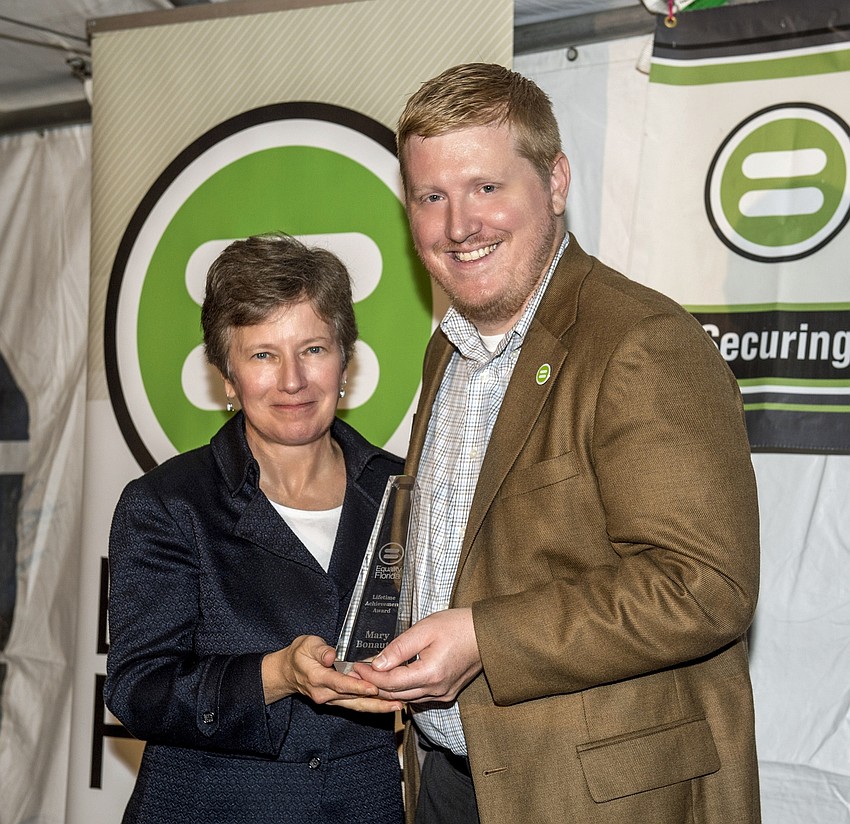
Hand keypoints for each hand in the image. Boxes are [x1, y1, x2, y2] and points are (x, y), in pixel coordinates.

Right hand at [262, 635, 401, 712]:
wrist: (288, 672)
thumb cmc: (299, 655)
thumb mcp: (307, 644)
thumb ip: (320, 650)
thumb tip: (331, 655)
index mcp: (317, 678)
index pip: (340, 684)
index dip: (358, 686)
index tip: (373, 688)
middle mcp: (325, 693)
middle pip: (353, 699)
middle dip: (376, 701)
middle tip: (396, 701)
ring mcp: (331, 700)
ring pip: (357, 705)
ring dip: (377, 707)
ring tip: (397, 705)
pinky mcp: (336, 701)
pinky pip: (355, 705)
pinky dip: (371, 705)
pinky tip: (386, 705)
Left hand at [353, 608, 481, 703]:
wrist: (485, 634)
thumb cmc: (458, 626)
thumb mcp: (424, 629)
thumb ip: (399, 648)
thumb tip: (376, 663)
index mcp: (430, 674)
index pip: (390, 683)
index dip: (370, 676)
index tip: (356, 666)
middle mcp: (437, 691)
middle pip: (395, 695)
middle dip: (373, 685)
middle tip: (357, 673)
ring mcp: (443, 695)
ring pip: (406, 698)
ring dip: (387, 689)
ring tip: (371, 675)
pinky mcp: (446, 694)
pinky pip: (418, 697)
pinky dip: (403, 690)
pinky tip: (394, 678)